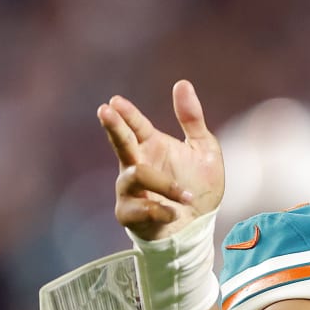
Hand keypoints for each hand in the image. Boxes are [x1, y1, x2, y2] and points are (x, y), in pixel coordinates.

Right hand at [99, 79, 224, 240]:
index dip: (126, 114)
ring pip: (137, 177)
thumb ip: (192, 119)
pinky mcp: (130, 214)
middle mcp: (136, 164)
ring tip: (187, 196)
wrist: (199, 226)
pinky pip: (140, 208)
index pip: (135, 125)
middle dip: (113, 127)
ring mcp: (130, 190)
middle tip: (104, 111)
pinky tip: (173, 212)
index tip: (115, 102)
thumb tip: (182, 83)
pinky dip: (160, 209)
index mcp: (150, 145)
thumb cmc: (198, 187)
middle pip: (120, 142)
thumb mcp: (204, 150)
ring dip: (165, 184)